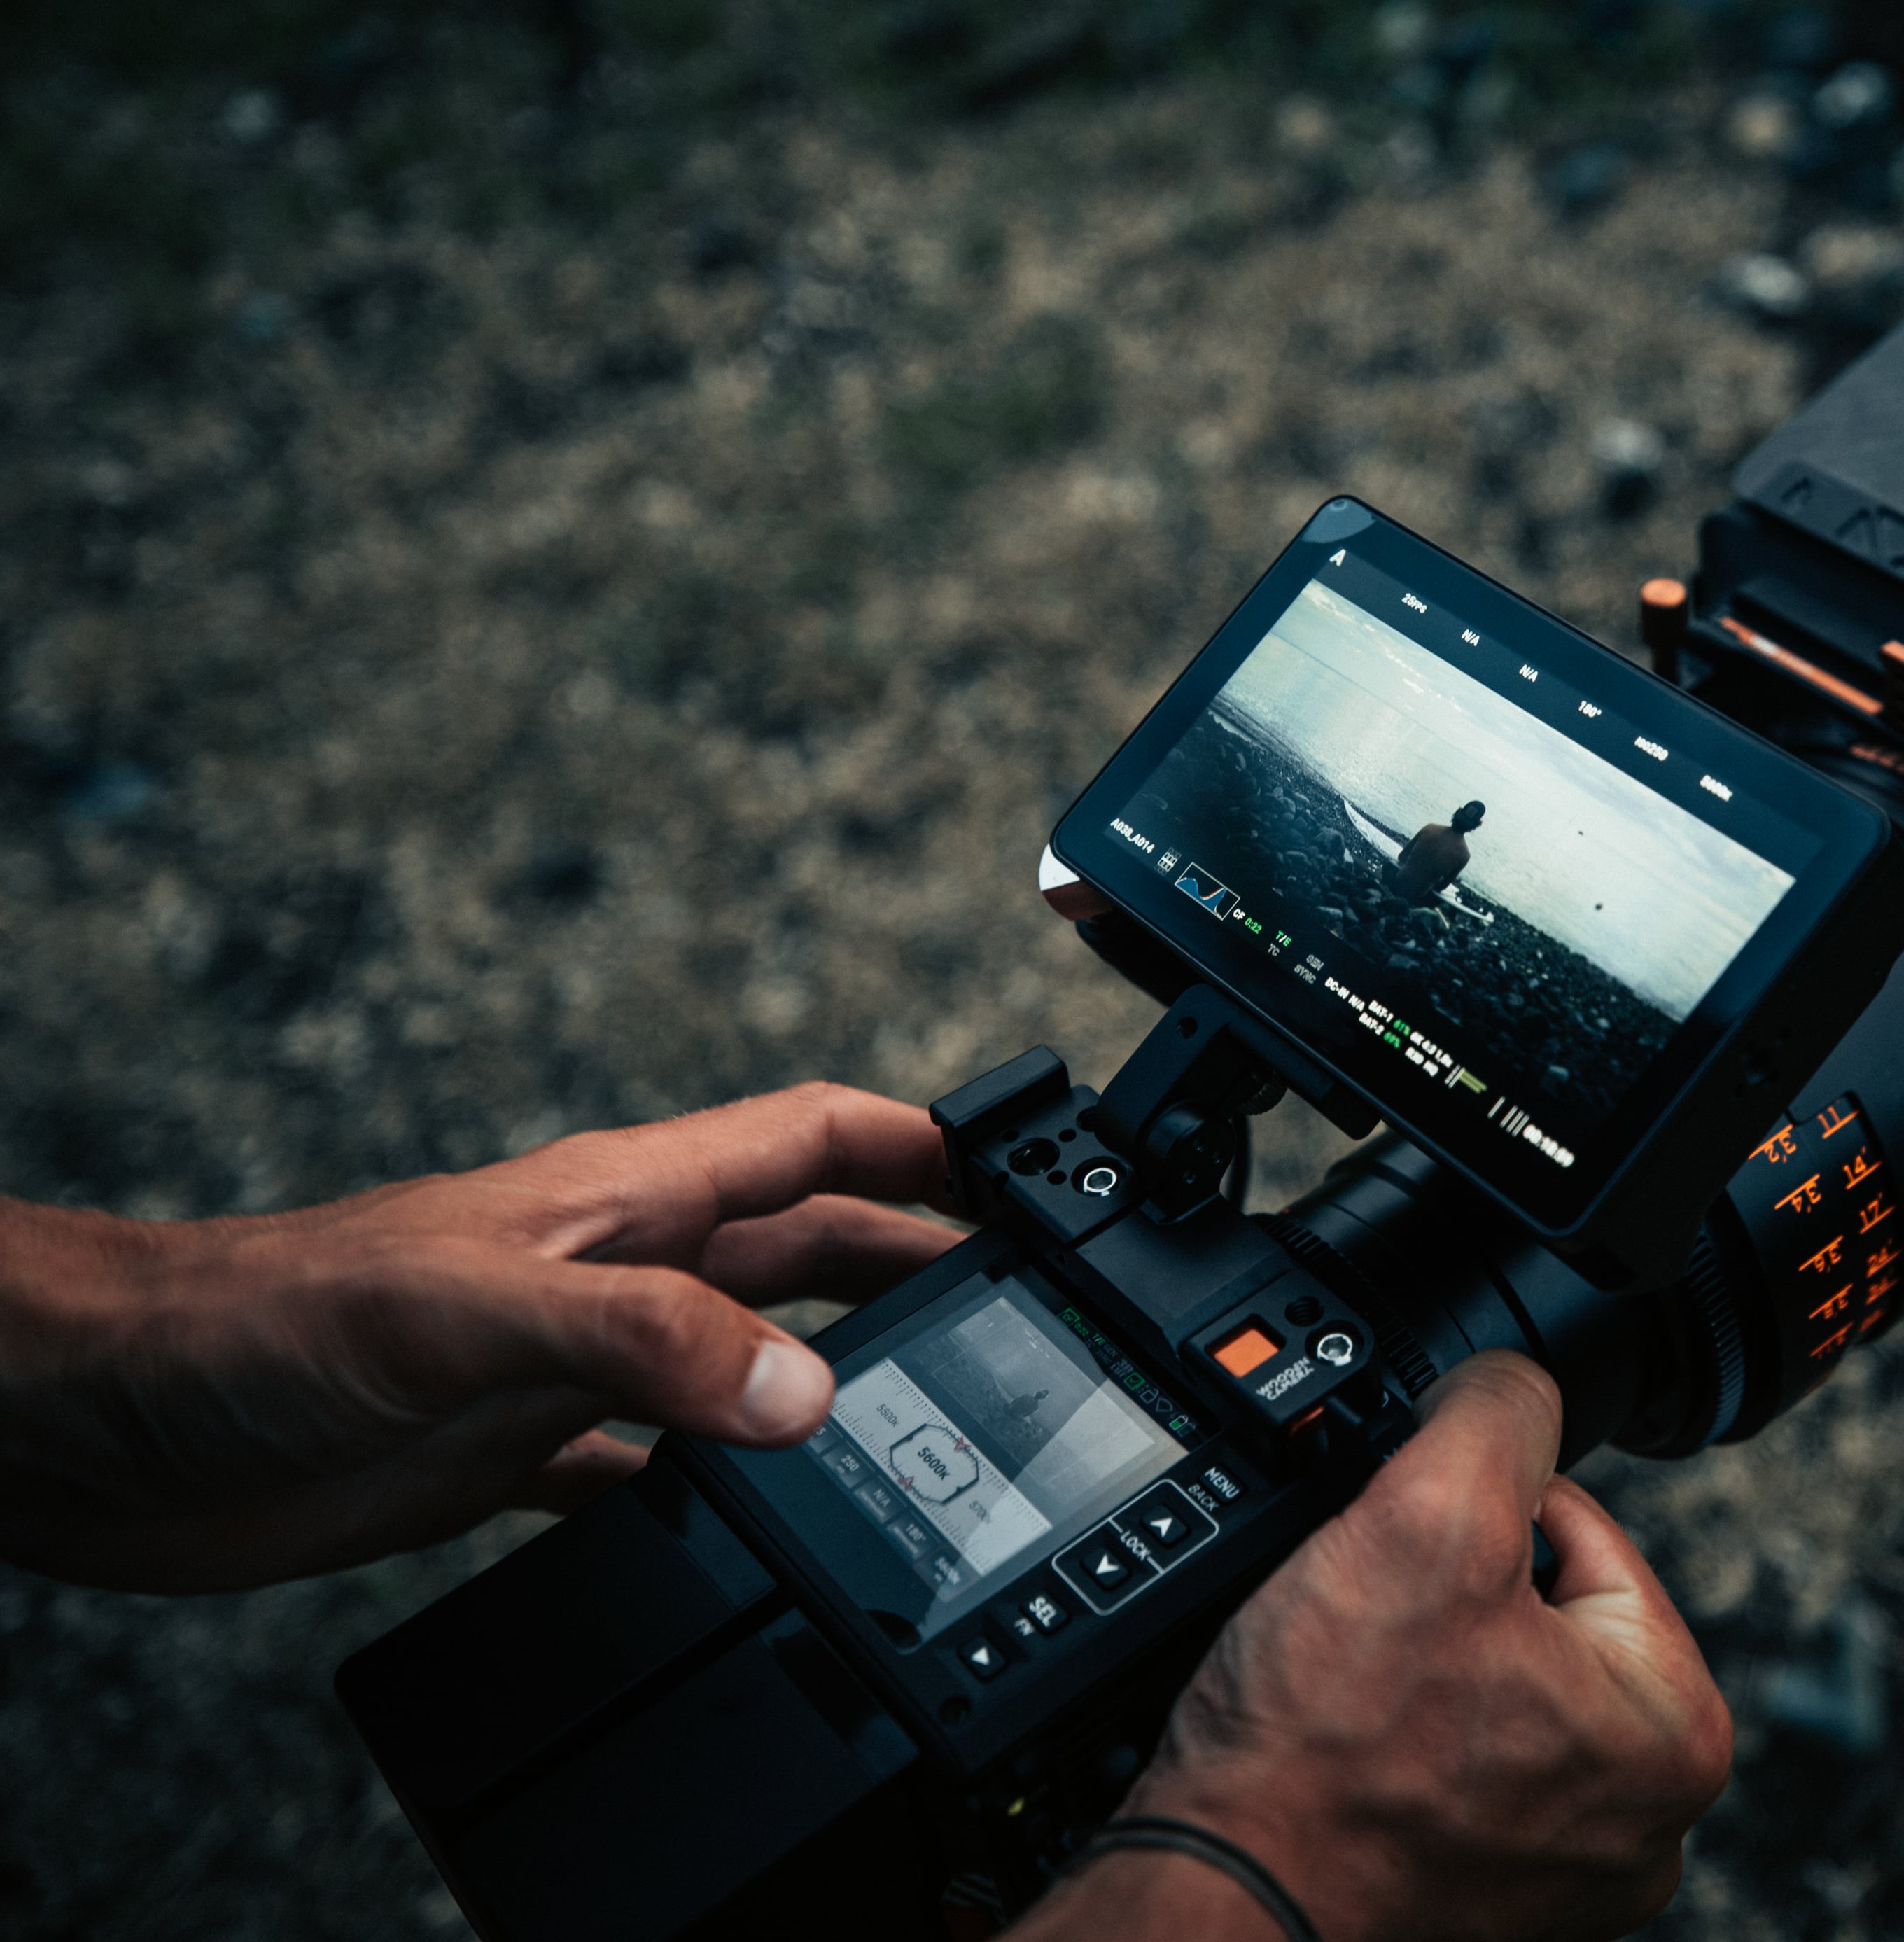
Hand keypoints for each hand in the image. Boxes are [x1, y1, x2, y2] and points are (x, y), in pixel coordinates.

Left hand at [0, 1082, 958, 1590]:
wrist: (121, 1422)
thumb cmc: (267, 1320)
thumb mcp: (481, 1311)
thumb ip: (649, 1342)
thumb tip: (810, 1390)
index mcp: (628, 1200)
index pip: (813, 1137)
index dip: (924, 1138)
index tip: (1027, 1160)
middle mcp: (617, 1269)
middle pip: (808, 1245)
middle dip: (920, 1261)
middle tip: (1026, 1305)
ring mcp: (569, 1359)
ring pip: (748, 1348)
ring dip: (842, 1369)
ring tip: (935, 1408)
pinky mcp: (514, 1451)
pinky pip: (658, 1459)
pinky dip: (726, 1483)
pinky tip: (766, 1522)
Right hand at [1017, 1352, 1732, 1941]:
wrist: (1216, 1905)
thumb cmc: (1323, 1757)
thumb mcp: (1426, 1516)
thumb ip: (1497, 1413)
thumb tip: (1513, 1375)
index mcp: (1678, 1730)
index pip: (1582, 1529)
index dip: (1472, 1509)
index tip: (1404, 1554)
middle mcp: (1643, 1820)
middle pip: (1535, 1608)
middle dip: (1442, 1592)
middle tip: (1366, 1629)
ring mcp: (1562, 1870)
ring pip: (1483, 1682)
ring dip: (1412, 1661)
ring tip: (1352, 1688)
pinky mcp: (1483, 1897)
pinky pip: (1447, 1764)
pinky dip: (1394, 1739)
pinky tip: (1348, 1745)